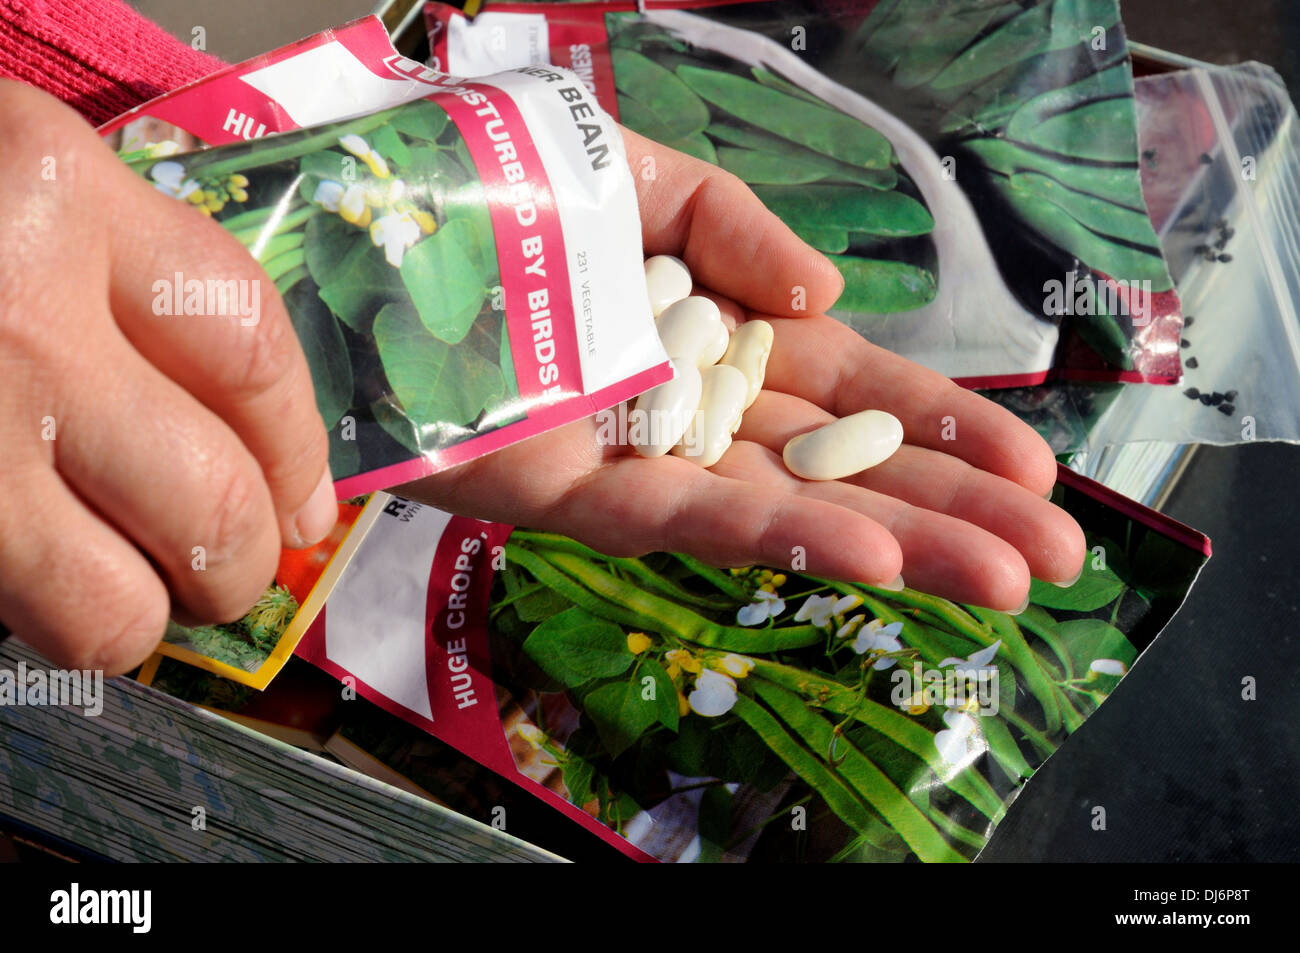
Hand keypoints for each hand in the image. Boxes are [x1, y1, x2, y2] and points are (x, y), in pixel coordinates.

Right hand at [0, 82, 334, 673]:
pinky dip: (33, 621)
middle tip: (227, 568)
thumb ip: (133, 293)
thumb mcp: (16, 194)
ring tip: (126, 591)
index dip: (296, 447)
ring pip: (107, 610)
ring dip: (138, 620)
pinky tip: (23, 575)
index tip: (307, 501)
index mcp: (54, 195)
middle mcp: (3, 315)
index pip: (251, 349)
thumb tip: (272, 470)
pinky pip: (5, 620)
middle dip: (240, 562)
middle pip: (210, 500)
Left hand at [401, 129, 1085, 611]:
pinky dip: (780, 538)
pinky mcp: (569, 494)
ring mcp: (637, 455)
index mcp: (718, 328)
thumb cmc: (487, 192)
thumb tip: (823, 294)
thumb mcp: (638, 176)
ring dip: (898, 543)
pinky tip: (871, 559)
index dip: (945, 427)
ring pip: (787, 508)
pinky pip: (688, 519)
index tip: (1031, 468)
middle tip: (1053, 556)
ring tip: (999, 578)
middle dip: (952, 508)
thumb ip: (732, 226)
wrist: (349, 235)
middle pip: (842, 463)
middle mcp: (692, 403)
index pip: (854, 386)